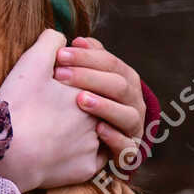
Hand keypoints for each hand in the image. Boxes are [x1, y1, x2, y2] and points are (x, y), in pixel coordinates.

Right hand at [0, 29, 102, 191]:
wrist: (7, 150)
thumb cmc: (19, 105)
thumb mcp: (32, 63)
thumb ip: (50, 42)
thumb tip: (60, 36)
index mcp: (90, 93)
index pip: (94, 81)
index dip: (77, 77)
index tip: (57, 81)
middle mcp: (100, 119)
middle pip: (99, 107)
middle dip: (87, 104)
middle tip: (62, 105)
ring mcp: (96, 146)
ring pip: (101, 135)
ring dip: (90, 129)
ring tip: (66, 126)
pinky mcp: (87, 169)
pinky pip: (94, 160)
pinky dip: (82, 154)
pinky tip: (65, 148)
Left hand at [54, 36, 146, 167]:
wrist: (73, 144)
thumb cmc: (75, 104)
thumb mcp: (80, 78)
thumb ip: (84, 58)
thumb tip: (80, 40)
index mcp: (125, 81)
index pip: (112, 64)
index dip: (87, 57)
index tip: (60, 54)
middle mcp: (134, 104)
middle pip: (121, 86)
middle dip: (90, 78)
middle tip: (60, 75)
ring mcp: (133, 129)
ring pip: (128, 115)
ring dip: (105, 106)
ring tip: (80, 100)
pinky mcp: (128, 153)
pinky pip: (128, 147)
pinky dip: (115, 138)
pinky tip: (97, 130)